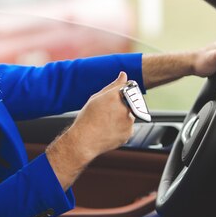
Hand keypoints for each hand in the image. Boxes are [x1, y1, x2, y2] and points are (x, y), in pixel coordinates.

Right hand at [45, 72, 134, 189]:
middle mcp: (125, 107)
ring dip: (122, 116)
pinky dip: (121, 127)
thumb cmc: (87, 118)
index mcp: (116, 95)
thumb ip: (113, 86)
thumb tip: (123, 75)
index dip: (123, 91)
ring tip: (106, 122)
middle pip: (131, 101)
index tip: (118, 96)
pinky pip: (128, 127)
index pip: (129, 86)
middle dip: (123, 104)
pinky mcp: (129, 133)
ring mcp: (129, 121)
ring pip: (130, 114)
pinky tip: (108, 129)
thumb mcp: (96, 98)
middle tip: (107, 112)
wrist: (84, 141)